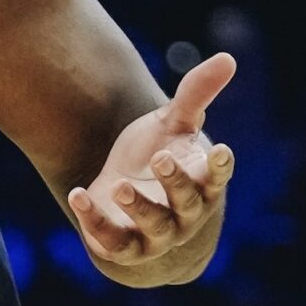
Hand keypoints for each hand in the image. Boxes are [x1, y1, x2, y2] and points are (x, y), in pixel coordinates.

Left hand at [68, 53, 236, 276]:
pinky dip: (94, 221)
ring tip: (120, 186)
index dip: (219, 167)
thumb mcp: (173, 124)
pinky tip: (78, 194)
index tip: (219, 149)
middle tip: (161, 158)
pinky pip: (112, 240)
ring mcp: (155, 234)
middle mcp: (185, 213)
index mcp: (200, 183)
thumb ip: (196, 95)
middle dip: (175, 182)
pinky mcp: (123, 247)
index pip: (216, 177)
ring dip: (138, 206)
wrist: (125, 200)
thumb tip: (227, 58)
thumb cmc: (156, 155)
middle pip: (186, 202)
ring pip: (154, 226)